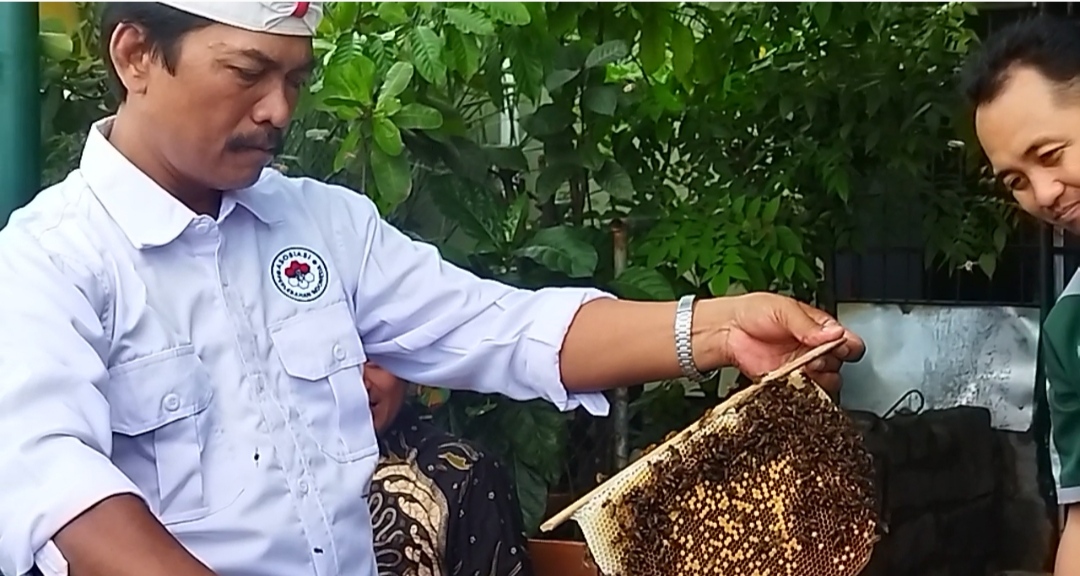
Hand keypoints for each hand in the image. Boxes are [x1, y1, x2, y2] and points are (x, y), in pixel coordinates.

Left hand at [700, 292, 864, 392]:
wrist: (727, 330)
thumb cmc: (753, 312)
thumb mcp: (783, 309)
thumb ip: (808, 324)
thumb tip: (834, 333)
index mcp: (820, 328)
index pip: (849, 341)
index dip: (848, 345)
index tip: (837, 344)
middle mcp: (814, 349)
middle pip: (841, 364)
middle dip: (831, 361)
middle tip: (816, 355)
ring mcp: (802, 367)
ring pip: (828, 381)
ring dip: (820, 376)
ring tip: (804, 366)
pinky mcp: (788, 382)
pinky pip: (805, 392)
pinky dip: (804, 389)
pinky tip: (795, 377)